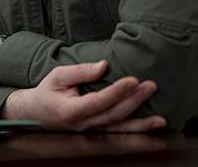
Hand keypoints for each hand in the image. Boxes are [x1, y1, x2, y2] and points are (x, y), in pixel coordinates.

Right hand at [1, 61, 165, 131]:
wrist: (36, 113)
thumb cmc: (47, 92)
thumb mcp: (57, 75)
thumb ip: (81, 71)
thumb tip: (104, 66)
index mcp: (71, 110)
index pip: (98, 101)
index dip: (117, 92)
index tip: (133, 80)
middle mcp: (83, 125)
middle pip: (113, 115)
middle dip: (134, 101)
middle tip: (151, 86)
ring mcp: (91, 131)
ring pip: (119, 129)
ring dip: (141, 124)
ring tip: (161, 119)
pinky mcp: (97, 131)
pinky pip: (119, 132)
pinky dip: (137, 131)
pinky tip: (152, 127)